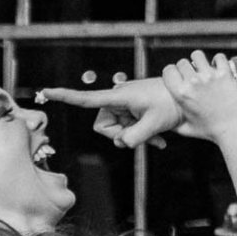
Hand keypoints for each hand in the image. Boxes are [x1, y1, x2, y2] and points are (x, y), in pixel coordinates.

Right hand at [40, 75, 184, 148]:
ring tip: (157, 138)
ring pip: (118, 131)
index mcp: (118, 97)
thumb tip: (120, 144)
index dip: (66, 97)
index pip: (86, 99)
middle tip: (142, 138)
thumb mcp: (155, 123)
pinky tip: (160, 141)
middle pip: (104, 127)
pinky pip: (129, 129)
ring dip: (135, 138)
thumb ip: (135, 137)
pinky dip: (142, 136)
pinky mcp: (134, 111)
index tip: (45, 91)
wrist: (191, 99)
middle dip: (121, 136)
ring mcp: (126, 106)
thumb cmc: (173, 104)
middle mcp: (117, 100)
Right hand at [159, 52, 236, 143]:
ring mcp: (210, 77)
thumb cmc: (210, 131)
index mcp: (180, 93)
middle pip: (182, 62)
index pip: (168, 70)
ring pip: (197, 55)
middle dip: (186, 69)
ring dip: (200, 61)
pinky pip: (219, 57)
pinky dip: (219, 61)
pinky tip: (218, 69)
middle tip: (193, 76)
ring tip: (204, 69)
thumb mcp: (185, 128)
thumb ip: (171, 122)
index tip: (178, 78)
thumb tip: (162, 120)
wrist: (234, 130)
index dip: (172, 73)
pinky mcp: (225, 74)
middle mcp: (193, 82)